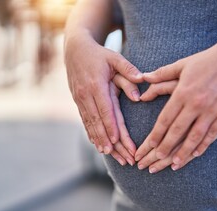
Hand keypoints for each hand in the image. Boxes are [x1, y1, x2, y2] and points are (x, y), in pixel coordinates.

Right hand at [65, 34, 142, 154]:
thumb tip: (142, 80)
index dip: (110, 126)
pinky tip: (97, 145)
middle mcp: (85, 95)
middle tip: (120, 155)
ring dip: (99, 141)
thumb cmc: (99, 54)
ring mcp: (79, 99)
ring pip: (90, 124)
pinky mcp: (78, 102)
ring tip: (109, 155)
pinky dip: (91, 134)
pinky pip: (84, 121)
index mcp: (96, 85)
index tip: (116, 141)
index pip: (104, 109)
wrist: (75, 49)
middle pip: (97, 122)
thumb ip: (128, 69)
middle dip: (108, 141)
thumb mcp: (115, 57)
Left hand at [135, 45, 216, 169]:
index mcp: (183, 92)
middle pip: (177, 131)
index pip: (166, 118)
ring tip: (174, 164)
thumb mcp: (183, 64)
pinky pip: (213, 134)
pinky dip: (203, 145)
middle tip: (155, 160)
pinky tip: (195, 154)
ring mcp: (212, 110)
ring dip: (183, 152)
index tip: (148, 146)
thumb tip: (143, 78)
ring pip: (195, 137)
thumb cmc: (208, 60)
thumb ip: (162, 73)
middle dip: (165, 147)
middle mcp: (196, 103)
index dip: (156, 134)